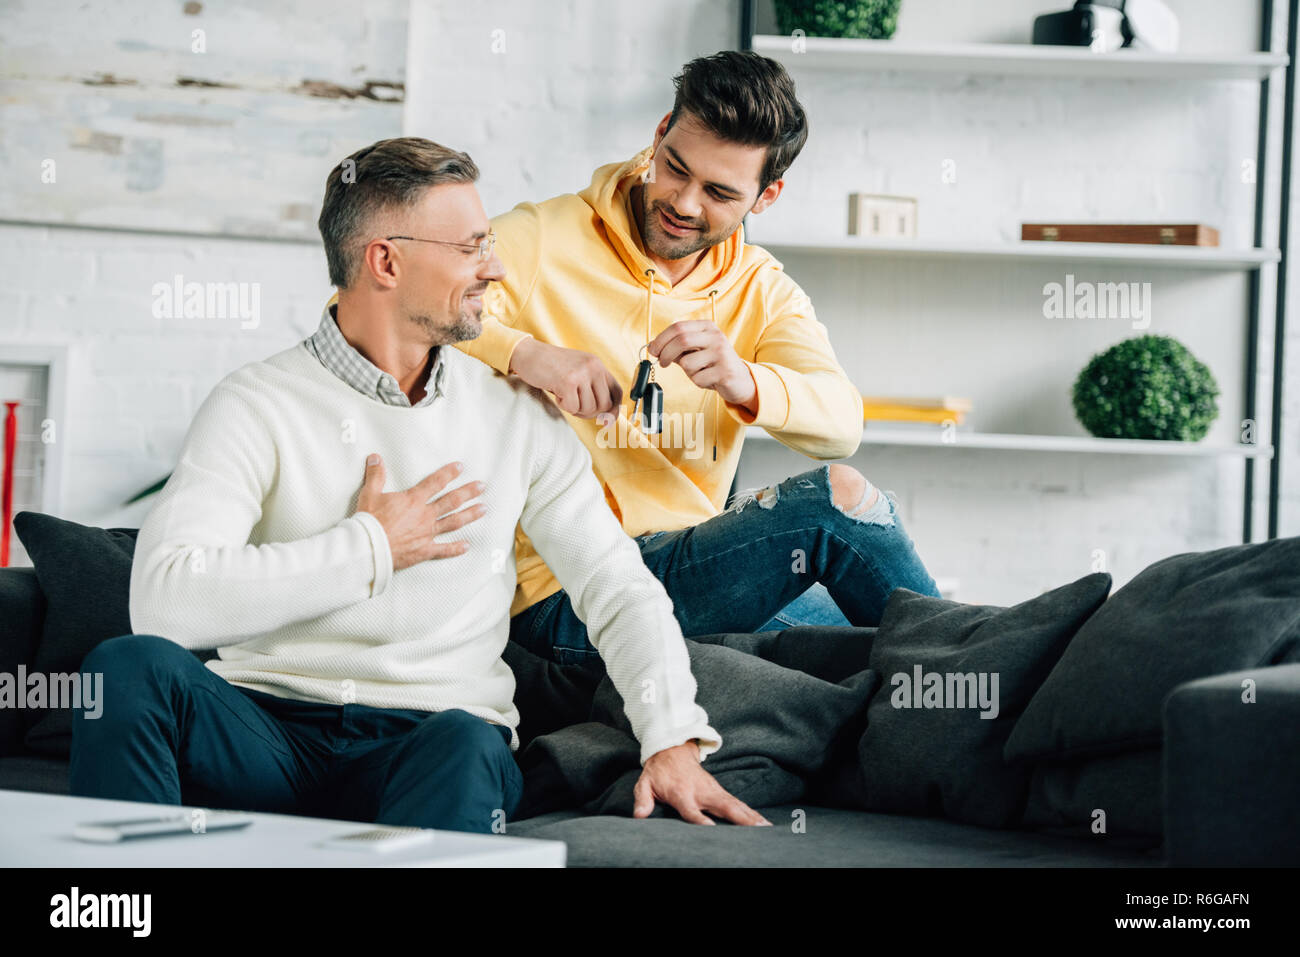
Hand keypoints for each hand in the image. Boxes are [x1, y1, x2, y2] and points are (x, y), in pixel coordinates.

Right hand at [354, 454, 485, 571]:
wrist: (368, 548)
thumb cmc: (368, 521)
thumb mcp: (369, 494)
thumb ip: (376, 475)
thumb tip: (375, 457)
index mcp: (413, 500)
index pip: (435, 482)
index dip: (449, 473)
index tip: (461, 467)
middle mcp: (425, 515)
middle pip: (451, 501)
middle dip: (468, 492)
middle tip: (482, 486)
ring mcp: (427, 534)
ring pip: (454, 522)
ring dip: (470, 515)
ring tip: (484, 509)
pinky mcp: (424, 550)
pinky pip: (444, 550)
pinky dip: (456, 548)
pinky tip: (467, 545)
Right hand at [509, 337, 622, 417]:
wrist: (528, 354)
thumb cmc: (550, 366)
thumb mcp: (577, 371)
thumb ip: (592, 388)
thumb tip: (606, 417)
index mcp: (597, 364)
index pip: (617, 392)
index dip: (614, 410)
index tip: (607, 421)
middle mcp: (593, 367)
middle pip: (604, 404)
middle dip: (590, 412)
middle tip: (575, 405)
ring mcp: (581, 374)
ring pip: (589, 408)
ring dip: (575, 408)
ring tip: (564, 394)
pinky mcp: (567, 382)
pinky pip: (572, 408)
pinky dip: (563, 405)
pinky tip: (556, 392)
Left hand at [633, 741, 771, 825]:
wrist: (672, 749)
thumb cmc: (658, 772)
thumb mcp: (645, 783)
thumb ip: (643, 800)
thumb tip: (640, 815)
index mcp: (681, 792)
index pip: (691, 810)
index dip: (699, 819)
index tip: (710, 829)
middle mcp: (701, 792)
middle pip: (722, 807)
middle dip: (739, 818)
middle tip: (756, 830)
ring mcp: (713, 791)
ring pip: (735, 805)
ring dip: (751, 817)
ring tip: (767, 829)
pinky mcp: (720, 792)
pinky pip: (738, 804)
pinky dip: (751, 814)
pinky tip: (763, 824)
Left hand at [648, 320, 756, 409]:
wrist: (741, 380)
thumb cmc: (714, 364)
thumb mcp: (696, 351)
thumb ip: (676, 347)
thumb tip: (653, 346)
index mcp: (707, 327)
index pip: (678, 327)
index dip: (661, 339)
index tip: (653, 350)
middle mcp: (716, 337)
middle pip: (681, 340)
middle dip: (666, 353)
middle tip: (662, 363)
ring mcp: (722, 354)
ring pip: (687, 363)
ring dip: (687, 372)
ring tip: (699, 372)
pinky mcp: (725, 372)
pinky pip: (698, 379)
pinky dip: (698, 382)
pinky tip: (709, 380)